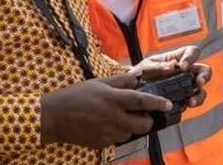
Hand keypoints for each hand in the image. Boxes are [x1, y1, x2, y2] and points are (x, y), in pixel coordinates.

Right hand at [40, 74, 172, 147]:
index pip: (141, 102)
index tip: (168, 104)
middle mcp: (112, 117)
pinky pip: (117, 140)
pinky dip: (117, 134)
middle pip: (142, 124)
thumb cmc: (75, 96)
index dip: (157, 104)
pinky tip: (107, 125)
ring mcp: (107, 133)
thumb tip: (137, 79)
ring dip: (131, 128)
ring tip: (119, 118)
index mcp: (112, 99)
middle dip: (147, 120)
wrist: (54, 117)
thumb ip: (120, 82)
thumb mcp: (98, 83)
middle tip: (143, 115)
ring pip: (130, 134)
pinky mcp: (101, 144)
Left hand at [130, 46, 209, 107]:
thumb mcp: (145, 67)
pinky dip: (191, 104)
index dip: (191, 57)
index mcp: (177, 59)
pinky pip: (192, 101)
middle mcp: (185, 72)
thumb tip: (172, 67)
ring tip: (191, 101)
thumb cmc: (139, 74)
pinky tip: (185, 106)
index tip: (183, 67)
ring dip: (200, 94)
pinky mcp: (182, 100)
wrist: (130, 91)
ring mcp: (185, 87)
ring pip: (201, 89)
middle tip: (198, 82)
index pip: (191, 52)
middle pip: (204, 70)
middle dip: (204, 76)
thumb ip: (158, 66)